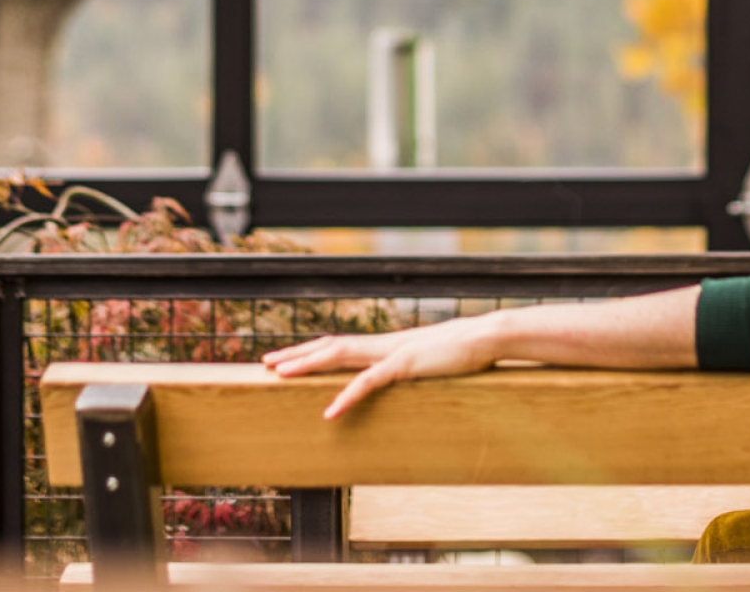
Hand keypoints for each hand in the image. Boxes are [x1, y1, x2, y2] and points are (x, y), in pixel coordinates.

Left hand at [261, 315, 503, 418]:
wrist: (484, 337)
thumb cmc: (459, 352)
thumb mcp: (427, 361)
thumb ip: (407, 368)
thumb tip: (395, 376)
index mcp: (384, 345)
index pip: (338, 344)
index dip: (309, 351)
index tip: (284, 358)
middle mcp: (381, 344)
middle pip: (329, 345)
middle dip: (296, 355)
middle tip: (265, 364)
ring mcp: (391, 352)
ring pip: (339, 355)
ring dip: (308, 365)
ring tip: (280, 376)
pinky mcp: (405, 365)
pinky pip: (369, 382)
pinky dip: (347, 396)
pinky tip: (329, 412)